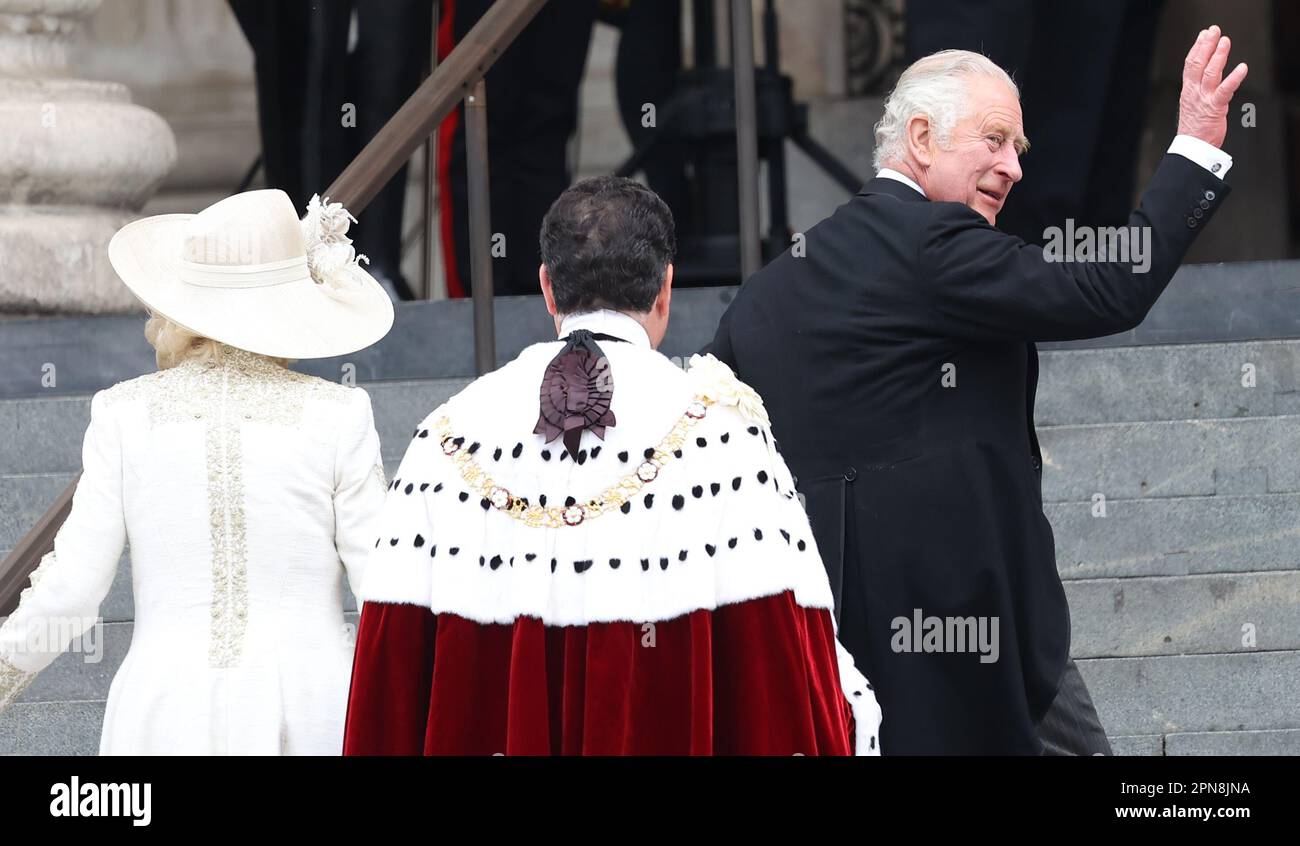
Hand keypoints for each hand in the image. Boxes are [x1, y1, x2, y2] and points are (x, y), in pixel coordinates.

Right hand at [1177, 25, 1247, 148]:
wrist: (1192, 148)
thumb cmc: (1195, 128)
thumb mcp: (1192, 103)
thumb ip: (1199, 87)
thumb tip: (1207, 73)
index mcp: (1188, 91)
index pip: (1190, 64)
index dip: (1196, 48)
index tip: (1203, 35)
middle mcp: (1194, 92)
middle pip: (1198, 64)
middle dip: (1206, 45)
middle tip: (1214, 31)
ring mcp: (1203, 99)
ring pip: (1210, 73)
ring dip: (1218, 56)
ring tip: (1225, 42)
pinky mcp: (1215, 108)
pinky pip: (1225, 90)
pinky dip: (1234, 78)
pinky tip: (1242, 67)